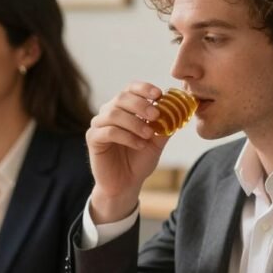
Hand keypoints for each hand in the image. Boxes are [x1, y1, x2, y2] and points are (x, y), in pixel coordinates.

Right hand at [86, 82, 170, 222]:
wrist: (126, 184)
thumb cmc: (139, 160)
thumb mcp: (157, 140)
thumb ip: (165, 124)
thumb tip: (180, 108)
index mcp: (124, 109)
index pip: (130, 89)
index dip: (144, 88)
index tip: (159, 95)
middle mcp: (109, 113)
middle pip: (121, 97)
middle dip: (140, 104)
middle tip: (156, 115)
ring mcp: (99, 125)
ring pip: (113, 114)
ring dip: (134, 122)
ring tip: (148, 135)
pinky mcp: (93, 139)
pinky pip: (108, 131)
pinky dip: (126, 136)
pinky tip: (139, 145)